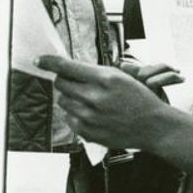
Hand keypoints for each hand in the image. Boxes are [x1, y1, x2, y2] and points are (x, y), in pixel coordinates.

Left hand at [37, 55, 173, 150]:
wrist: (153, 126)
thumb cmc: (140, 100)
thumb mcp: (122, 78)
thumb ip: (95, 73)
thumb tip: (67, 69)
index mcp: (106, 79)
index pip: (67, 67)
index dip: (50, 62)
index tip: (39, 60)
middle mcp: (95, 97)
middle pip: (61, 83)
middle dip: (66, 81)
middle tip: (79, 84)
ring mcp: (89, 116)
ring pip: (63, 101)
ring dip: (72, 98)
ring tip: (91, 102)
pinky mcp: (87, 132)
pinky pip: (68, 118)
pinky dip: (76, 114)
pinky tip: (93, 114)